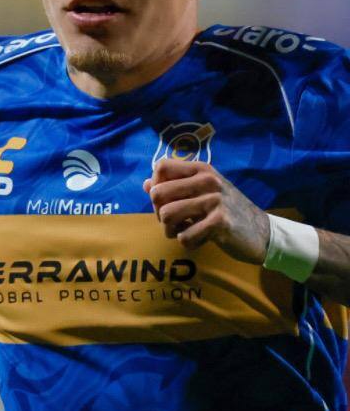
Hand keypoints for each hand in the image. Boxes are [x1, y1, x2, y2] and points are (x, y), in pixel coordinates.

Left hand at [143, 159, 269, 262]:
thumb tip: (146, 184)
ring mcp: (215, 201)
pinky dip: (188, 243)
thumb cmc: (226, 211)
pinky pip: (184, 237)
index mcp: (202, 169)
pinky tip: (201, 239)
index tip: (167, 200)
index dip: (155, 186)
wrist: (264, 233)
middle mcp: (208, 180)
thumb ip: (175, 186)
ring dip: (171, 231)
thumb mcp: (203, 192)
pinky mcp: (220, 223)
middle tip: (175, 221)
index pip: (161, 167)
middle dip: (159, 213)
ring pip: (166, 216)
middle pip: (157, 193)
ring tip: (184, 231)